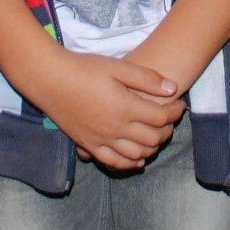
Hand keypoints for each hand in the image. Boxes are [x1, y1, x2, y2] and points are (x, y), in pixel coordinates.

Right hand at [32, 51, 183, 171]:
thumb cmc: (84, 69)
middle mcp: (115, 128)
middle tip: (171, 118)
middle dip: (168, 129)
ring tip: (157, 134)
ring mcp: (101, 140)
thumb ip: (146, 79)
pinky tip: (138, 157)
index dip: (175, 112)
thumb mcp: (117, 67)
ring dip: (153, 147)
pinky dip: (130, 163)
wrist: (50, 80)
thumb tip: (173, 88)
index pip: (161, 117)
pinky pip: (114, 162)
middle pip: (153, 138)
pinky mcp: (89, 145)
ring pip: (137, 154)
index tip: (179, 103)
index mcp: (124, 107)